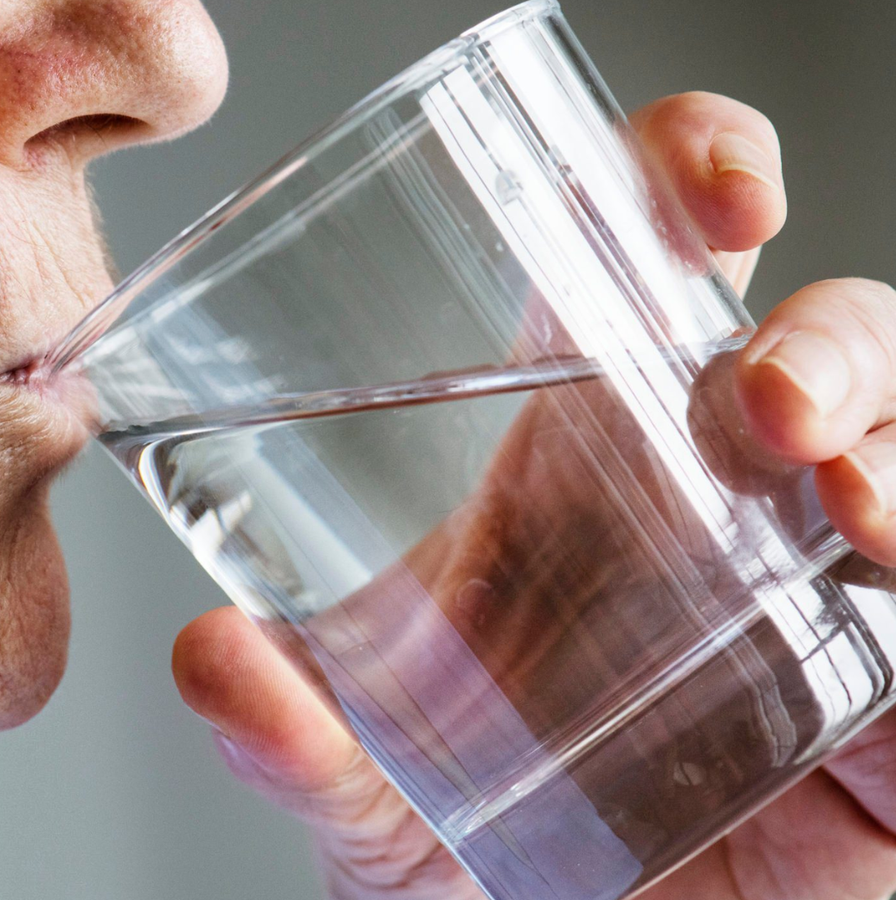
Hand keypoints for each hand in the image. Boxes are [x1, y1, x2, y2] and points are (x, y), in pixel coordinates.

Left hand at [173, 91, 895, 899]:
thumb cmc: (458, 840)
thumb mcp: (362, 785)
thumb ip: (288, 736)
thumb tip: (208, 660)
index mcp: (576, 471)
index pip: (636, 274)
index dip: (682, 185)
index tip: (699, 181)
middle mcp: (706, 512)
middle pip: (805, 351)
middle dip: (822, 336)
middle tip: (765, 389)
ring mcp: (809, 605)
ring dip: (891, 442)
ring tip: (830, 490)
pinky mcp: (880, 723)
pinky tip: (886, 578)